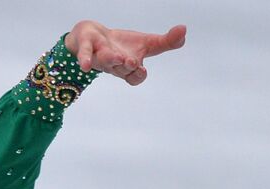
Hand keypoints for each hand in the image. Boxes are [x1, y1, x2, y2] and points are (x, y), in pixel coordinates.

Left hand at [65, 20, 186, 85]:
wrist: (93, 38)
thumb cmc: (122, 45)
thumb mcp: (147, 43)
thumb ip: (167, 41)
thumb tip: (184, 30)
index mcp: (129, 67)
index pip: (135, 77)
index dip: (138, 75)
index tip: (142, 69)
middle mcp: (114, 65)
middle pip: (121, 69)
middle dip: (126, 66)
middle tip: (131, 62)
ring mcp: (100, 56)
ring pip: (105, 61)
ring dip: (111, 59)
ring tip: (117, 56)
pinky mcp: (86, 45)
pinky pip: (84, 52)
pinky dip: (84, 57)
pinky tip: (85, 65)